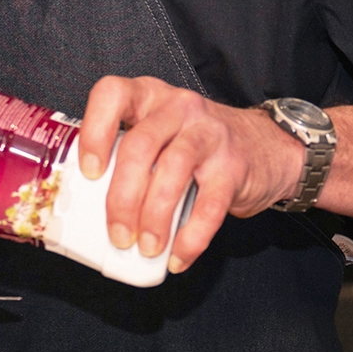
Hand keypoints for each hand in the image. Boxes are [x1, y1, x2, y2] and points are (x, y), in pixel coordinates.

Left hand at [77, 77, 308, 272]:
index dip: (95, 132)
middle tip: (117, 234)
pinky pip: (209, 205)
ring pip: (172, 173)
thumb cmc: (196, 145)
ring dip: (154, 218)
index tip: (89, 172)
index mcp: (149, 97)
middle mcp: (178, 108)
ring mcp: (209, 135)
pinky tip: (178, 256)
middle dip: (122, 197)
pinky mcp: (234, 166)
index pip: (112, 95)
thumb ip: (128, 154)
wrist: (267, 147)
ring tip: (147, 247)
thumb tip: (84, 206)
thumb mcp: (160, 134)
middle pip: (139, 146)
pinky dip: (191, 237)